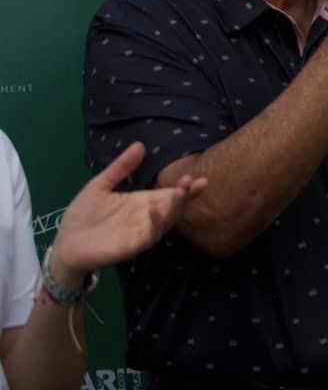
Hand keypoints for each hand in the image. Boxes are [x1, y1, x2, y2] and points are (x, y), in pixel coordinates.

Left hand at [49, 143, 205, 281]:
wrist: (64, 244)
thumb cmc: (82, 216)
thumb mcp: (101, 185)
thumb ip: (121, 168)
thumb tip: (140, 145)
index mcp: (142, 202)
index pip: (170, 193)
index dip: (186, 187)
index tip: (201, 178)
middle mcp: (147, 217)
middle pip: (174, 206)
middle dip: (185, 195)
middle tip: (193, 181)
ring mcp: (142, 231)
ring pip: (166, 220)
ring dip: (175, 207)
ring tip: (180, 192)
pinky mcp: (133, 245)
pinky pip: (149, 235)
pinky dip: (156, 223)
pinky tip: (155, 209)